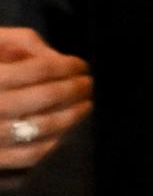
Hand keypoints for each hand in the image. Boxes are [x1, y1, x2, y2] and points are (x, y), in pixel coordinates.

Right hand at [0, 28, 90, 171]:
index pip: (39, 69)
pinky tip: (67, 131)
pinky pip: (32, 154)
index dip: (67, 66)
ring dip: (72, 116)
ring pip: (43, 127)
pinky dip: (55, 143)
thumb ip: (22, 41)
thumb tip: (57, 58)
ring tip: (85, 105)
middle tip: (88, 84)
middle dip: (75, 89)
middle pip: (46, 97)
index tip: (82, 65)